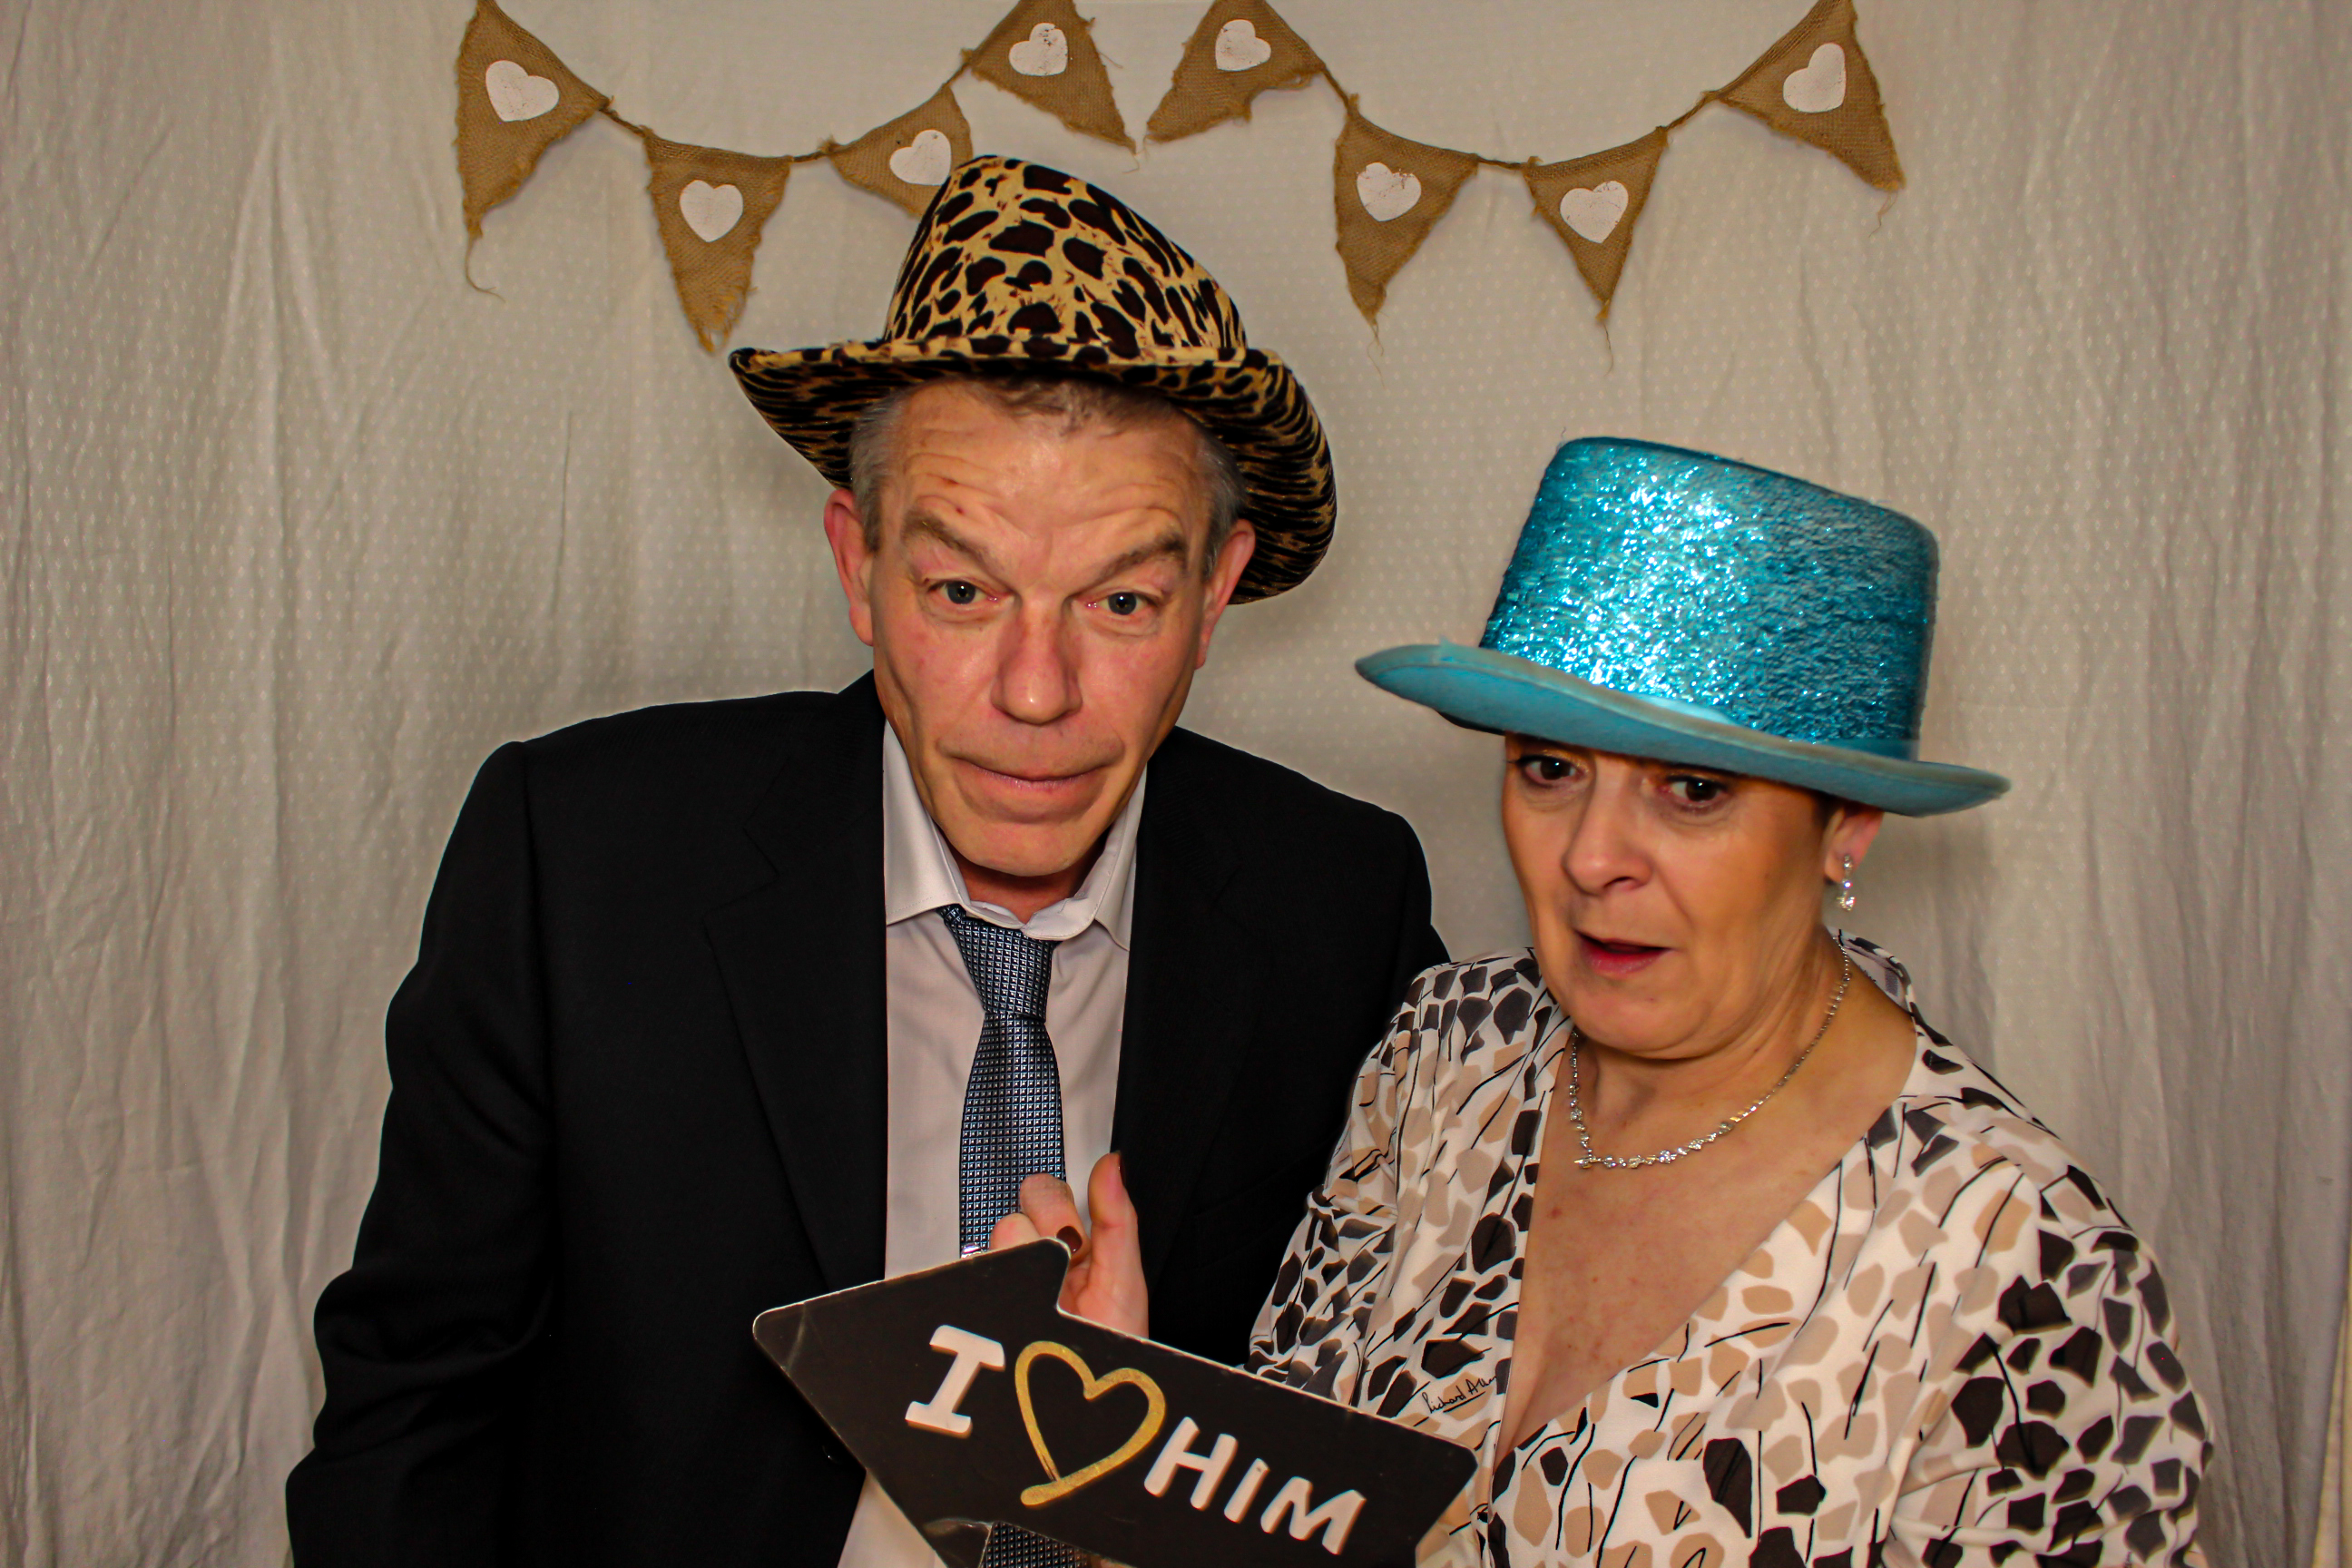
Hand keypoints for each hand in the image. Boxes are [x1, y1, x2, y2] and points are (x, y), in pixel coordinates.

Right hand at [987, 1152, 1147, 1337]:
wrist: (1089, 1410)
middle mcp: (1034, 1262)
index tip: (1076, 1239)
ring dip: (1030, 1264)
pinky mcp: (985, 1305)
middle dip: (1043, 1236)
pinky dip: (1004, 1283)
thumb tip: (1111, 1165)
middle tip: (1066, 1269)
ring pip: (999, 1238)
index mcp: (1070, 1247)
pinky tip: (1029, 1305)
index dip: (1060, 1210)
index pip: (1045, 1193)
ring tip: (1054, 1298)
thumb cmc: (1114, 1348)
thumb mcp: (1125, 1281)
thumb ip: (1117, 1219)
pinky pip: (978, 1271)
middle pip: (1017, 1211)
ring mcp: (1009, 1284)